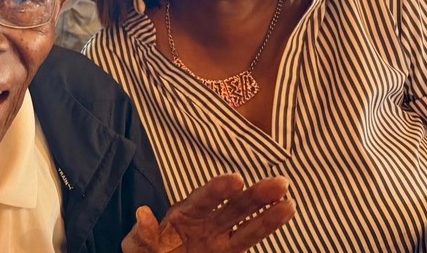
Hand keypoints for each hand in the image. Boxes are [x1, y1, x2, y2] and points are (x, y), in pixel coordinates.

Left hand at [122, 174, 294, 252]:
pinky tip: (284, 215)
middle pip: (234, 206)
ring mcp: (220, 240)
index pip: (204, 198)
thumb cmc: (147, 252)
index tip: (236, 180)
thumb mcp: (137, 246)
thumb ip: (142, 233)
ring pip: (248, 225)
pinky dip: (266, 228)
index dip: (219, 189)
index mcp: (184, 214)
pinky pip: (248, 242)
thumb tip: (143, 213)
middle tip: (280, 183)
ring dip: (269, 214)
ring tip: (289, 203)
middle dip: (256, 195)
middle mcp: (207, 223)